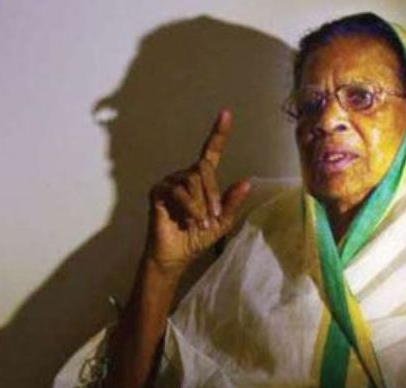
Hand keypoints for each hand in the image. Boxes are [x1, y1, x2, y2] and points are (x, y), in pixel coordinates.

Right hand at [146, 109, 250, 276]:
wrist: (176, 255)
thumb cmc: (197, 238)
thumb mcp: (222, 222)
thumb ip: (232, 202)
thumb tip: (247, 182)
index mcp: (202, 180)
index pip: (210, 152)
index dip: (218, 133)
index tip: (226, 113)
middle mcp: (185, 176)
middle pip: (203, 169)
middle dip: (213, 194)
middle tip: (214, 217)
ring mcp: (170, 182)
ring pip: (192, 181)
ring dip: (200, 205)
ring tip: (200, 223)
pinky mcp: (158, 191)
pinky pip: (178, 191)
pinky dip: (188, 207)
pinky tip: (188, 221)